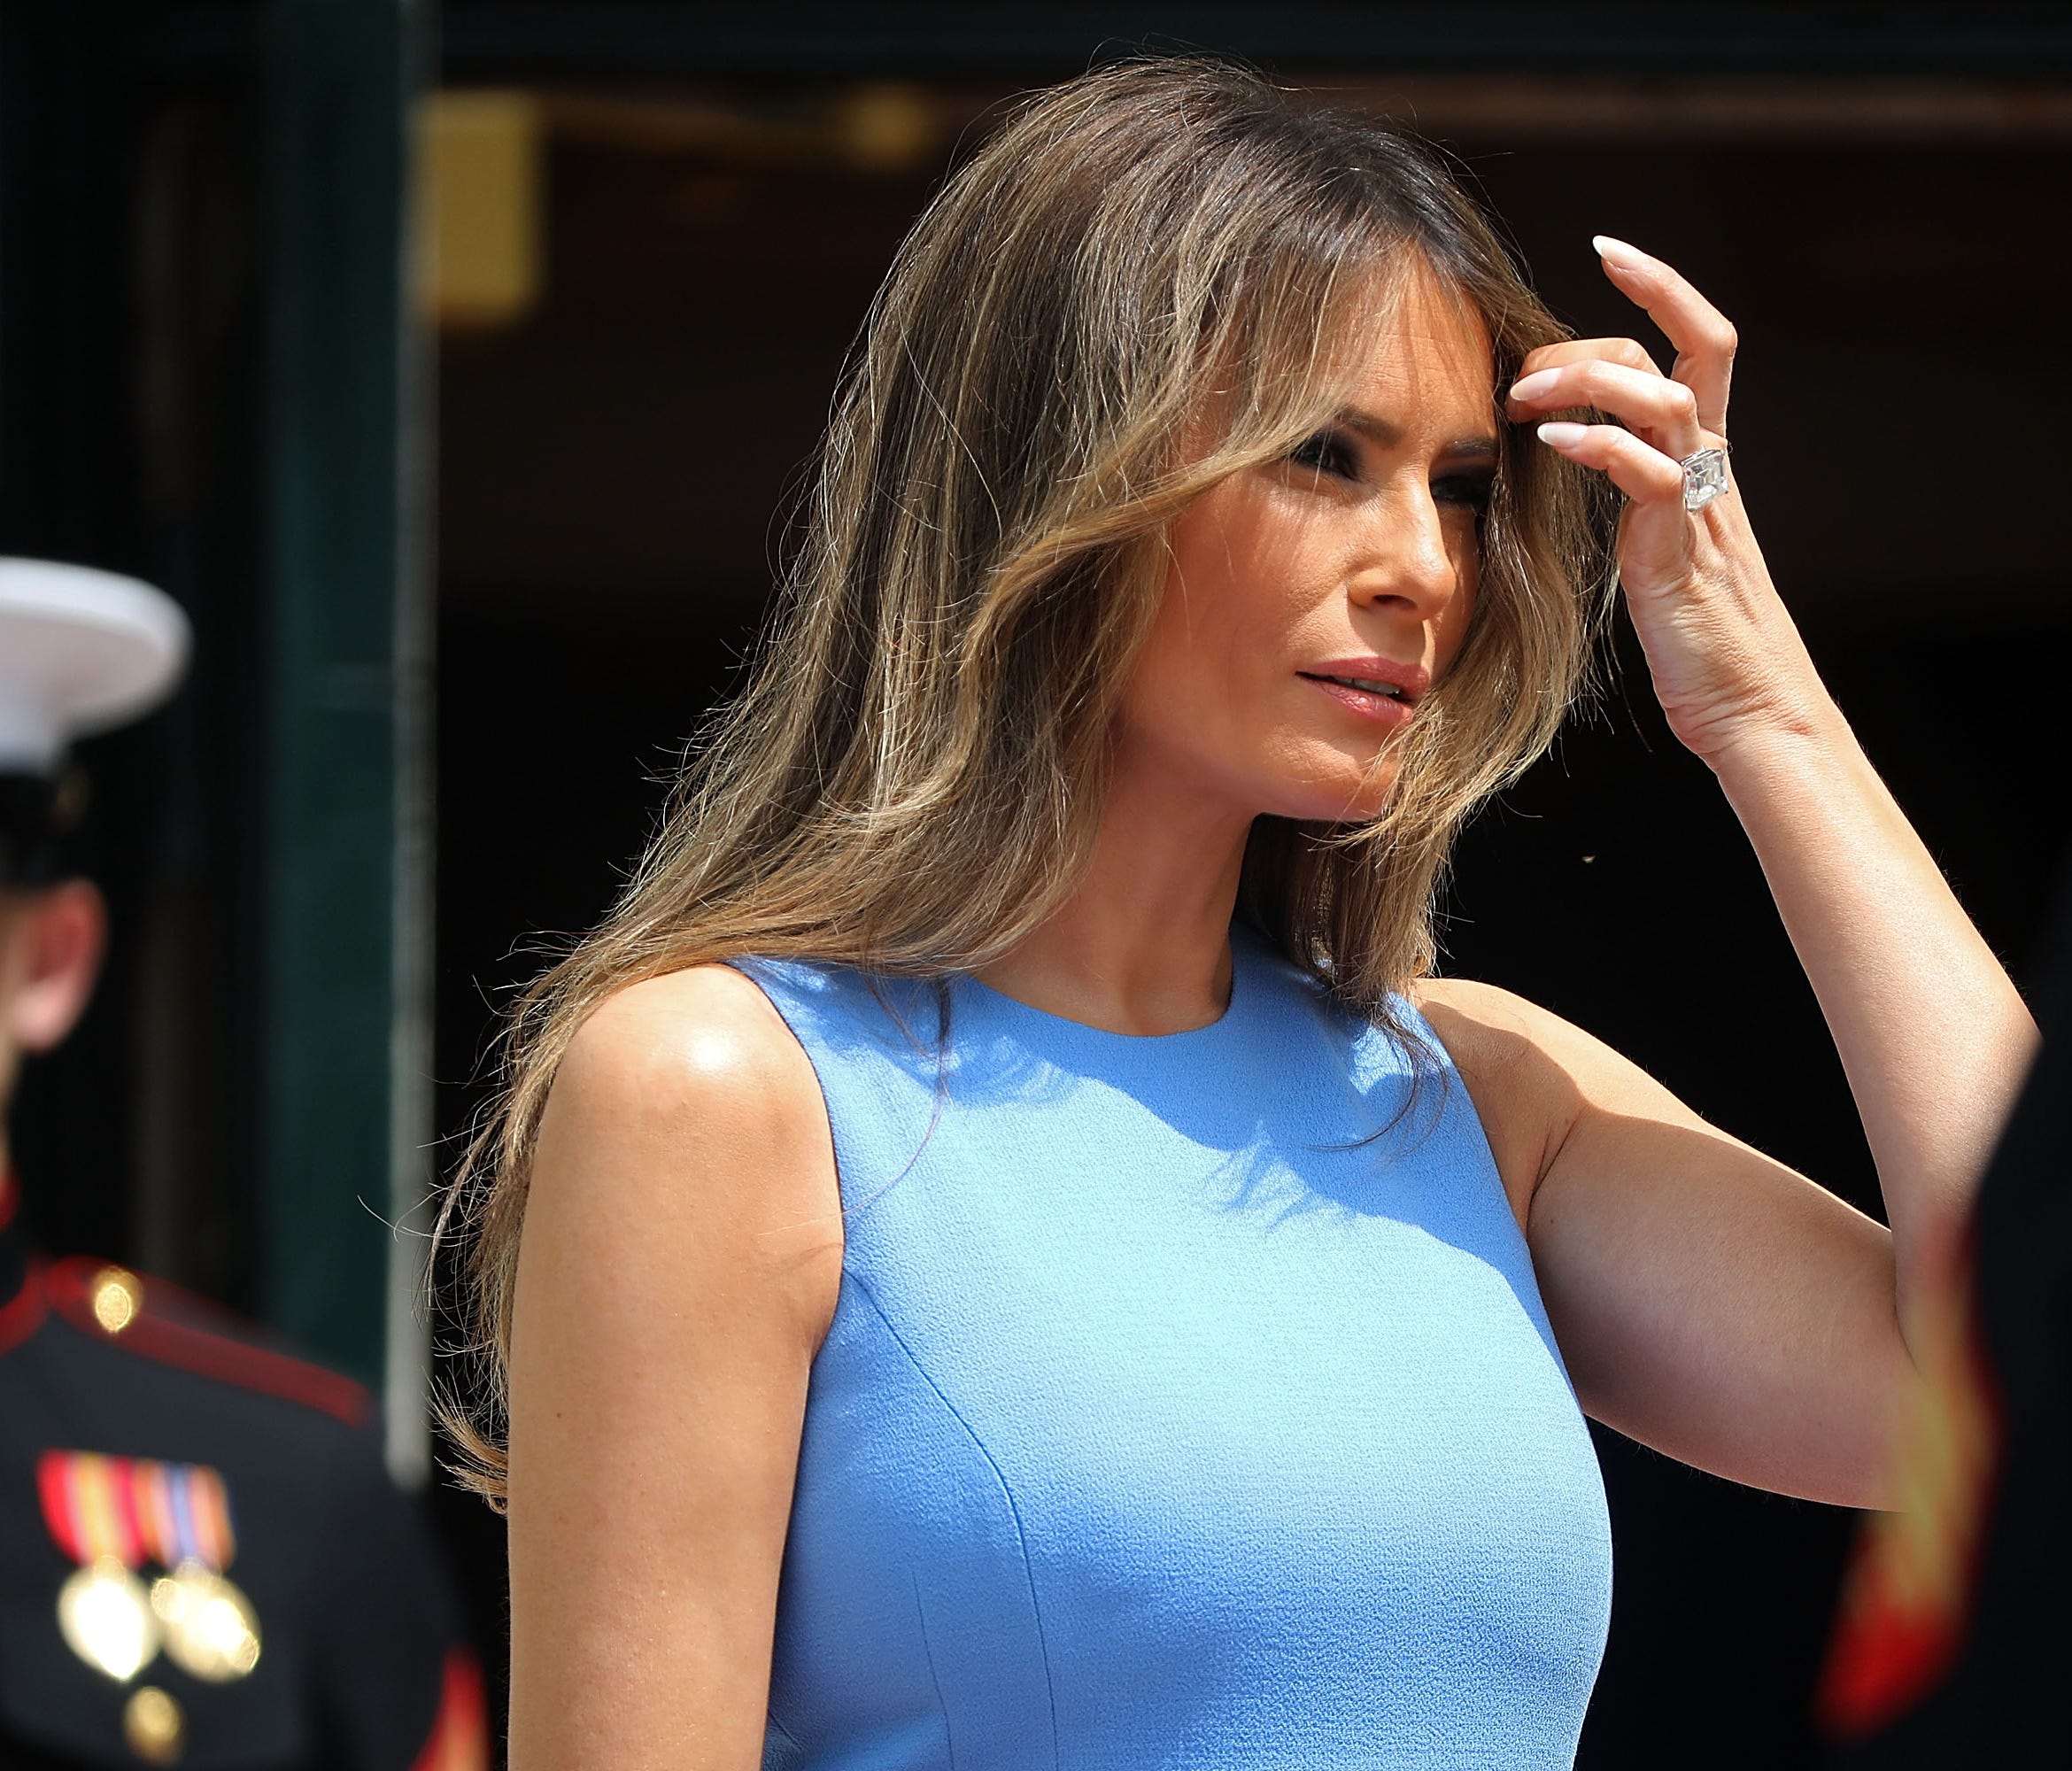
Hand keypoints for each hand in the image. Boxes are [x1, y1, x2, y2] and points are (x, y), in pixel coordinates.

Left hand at [1503, 237, 1829, 765]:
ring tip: (1524, 398)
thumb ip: (1631, 495)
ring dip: (1587, 379)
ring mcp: (1700, 506)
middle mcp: (1710, 469)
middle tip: (1525, 365)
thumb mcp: (1654, 548)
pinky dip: (1598, 443)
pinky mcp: (1680, 550)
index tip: (1608, 248)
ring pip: (1665, 398)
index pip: (1697, 343)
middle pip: (1683, 350)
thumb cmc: (1697, 643)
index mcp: (1703, 462)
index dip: (1661, 286)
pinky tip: (1550, 442)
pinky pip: (1650, 471)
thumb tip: (1571, 457)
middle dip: (1603, 330)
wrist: (1752, 711)